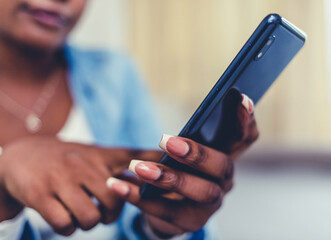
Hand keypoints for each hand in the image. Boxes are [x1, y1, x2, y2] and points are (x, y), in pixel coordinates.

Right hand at [0, 136, 160, 234]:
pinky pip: (65, 224)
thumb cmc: (71, 158)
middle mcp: (84, 164)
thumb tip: (165, 158)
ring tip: (83, 215)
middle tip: (105, 211)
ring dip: (90, 223)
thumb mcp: (101, 153)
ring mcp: (61, 178)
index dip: (155, 172)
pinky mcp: (39, 194)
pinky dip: (68, 228)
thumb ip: (133, 156)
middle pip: (116, 199)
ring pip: (91, 217)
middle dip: (113, 213)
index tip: (167, 183)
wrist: (23, 154)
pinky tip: (65, 218)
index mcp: (103, 155)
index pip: (137, 160)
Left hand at [108, 93, 257, 236]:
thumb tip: (185, 121)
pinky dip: (140, 197)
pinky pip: (166, 211)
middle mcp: (224, 181)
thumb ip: (193, 136)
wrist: (168, 207)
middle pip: (222, 166)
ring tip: (137, 167)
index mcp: (225, 157)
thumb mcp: (186, 151)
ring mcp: (210, 204)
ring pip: (198, 191)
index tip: (240, 96)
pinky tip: (118, 184)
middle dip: (196, 153)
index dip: (245, 119)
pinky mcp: (190, 222)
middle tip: (166, 141)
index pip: (245, 138)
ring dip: (168, 178)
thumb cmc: (179, 170)